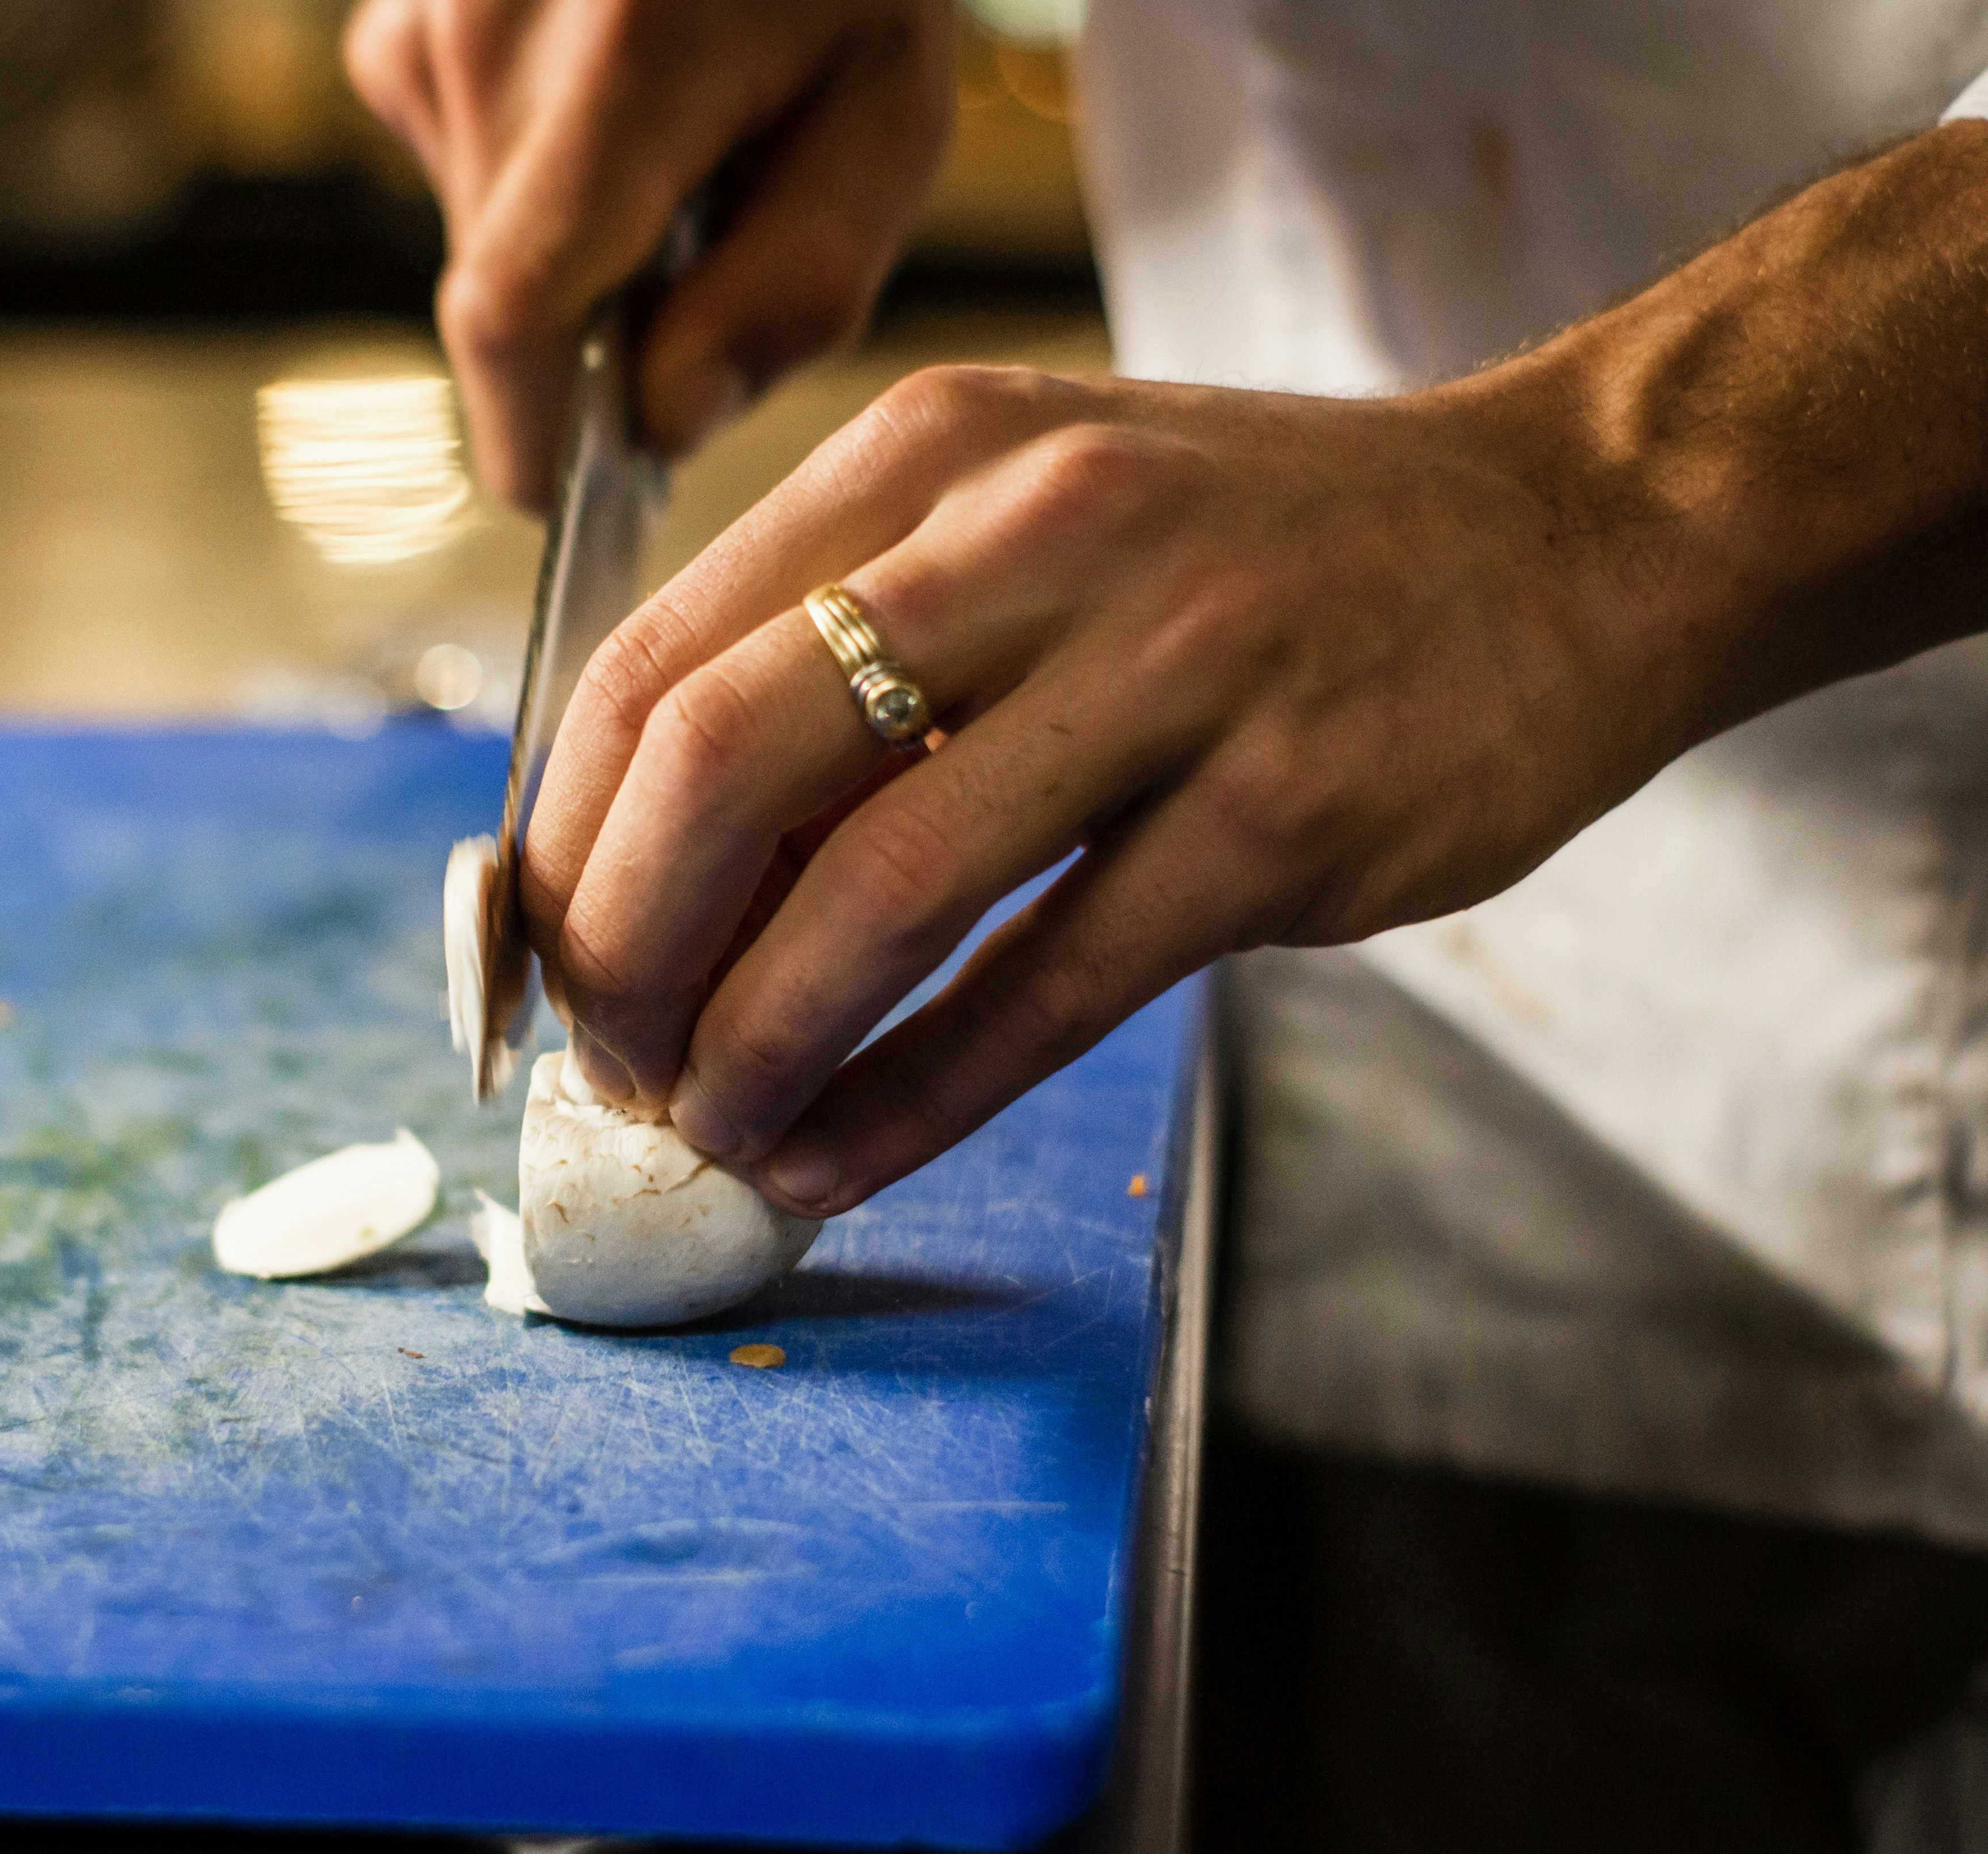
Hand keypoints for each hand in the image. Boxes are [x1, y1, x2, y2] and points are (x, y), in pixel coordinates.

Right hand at [343, 0, 955, 508]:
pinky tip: (613, 109)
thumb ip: (794, 286)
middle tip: (707, 260)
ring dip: (575, 248)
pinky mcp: (395, 27)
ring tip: (675, 153)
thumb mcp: (887, 110)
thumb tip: (665, 421)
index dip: (533, 436)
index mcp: (624, 54)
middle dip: (596, 331)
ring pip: (482, 240)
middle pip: (505, 295)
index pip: (516, 313)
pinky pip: (459, 171)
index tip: (569, 502)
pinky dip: (537, 180)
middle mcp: (486, 31)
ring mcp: (422, 20)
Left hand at [520, 361, 1678, 1213]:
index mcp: (928, 453)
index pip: (650, 660)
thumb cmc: (1253, 555)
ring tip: (712, 1132)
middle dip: (630, 953)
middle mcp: (1031, 530)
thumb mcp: (1025, 516)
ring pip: (878, 894)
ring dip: (758, 1047)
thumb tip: (654, 870)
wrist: (1566, 535)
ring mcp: (1171, 668)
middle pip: (727, 769)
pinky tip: (839, 1162)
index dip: (564, 841)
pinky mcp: (1280, 813)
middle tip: (617, 1064)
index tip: (548, 962)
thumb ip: (844, 653)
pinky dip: (911, 1103)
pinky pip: (1040, 993)